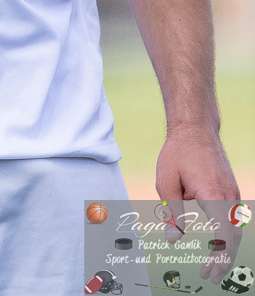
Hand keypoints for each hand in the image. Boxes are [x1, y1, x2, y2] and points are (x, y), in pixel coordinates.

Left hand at [156, 123, 239, 281]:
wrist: (195, 127)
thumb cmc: (178, 152)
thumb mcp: (166, 181)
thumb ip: (172, 213)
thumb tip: (173, 240)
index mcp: (213, 194)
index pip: (224, 233)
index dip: (219, 255)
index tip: (211, 270)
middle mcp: (228, 194)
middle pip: (234, 236)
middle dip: (224, 259)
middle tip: (210, 276)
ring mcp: (232, 192)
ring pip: (236, 228)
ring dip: (226, 248)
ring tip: (211, 265)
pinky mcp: (230, 189)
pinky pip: (234, 218)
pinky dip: (228, 234)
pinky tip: (217, 243)